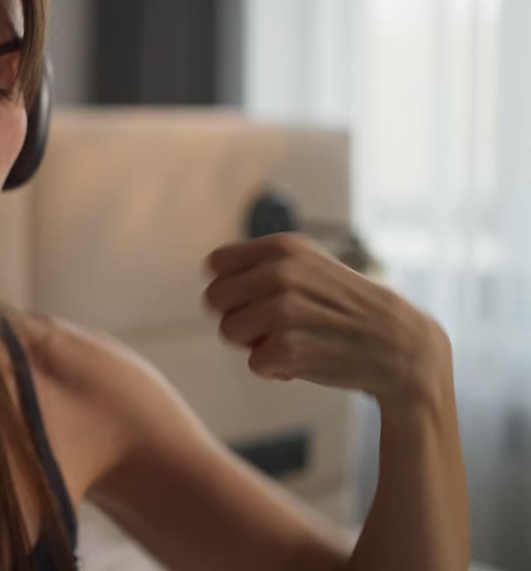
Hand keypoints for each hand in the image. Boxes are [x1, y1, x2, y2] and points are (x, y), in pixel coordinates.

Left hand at [201, 232, 452, 410]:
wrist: (404, 348)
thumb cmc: (348, 310)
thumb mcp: (311, 267)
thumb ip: (264, 265)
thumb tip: (211, 271)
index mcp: (283, 247)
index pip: (215, 265)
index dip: (230, 288)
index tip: (255, 300)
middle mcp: (280, 272)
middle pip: (214, 300)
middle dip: (237, 318)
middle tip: (272, 326)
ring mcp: (284, 310)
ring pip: (229, 332)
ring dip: (255, 345)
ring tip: (293, 341)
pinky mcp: (288, 347)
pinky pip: (254, 363)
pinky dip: (275, 369)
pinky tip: (305, 361)